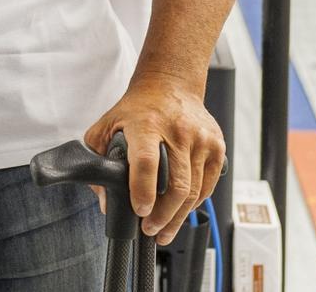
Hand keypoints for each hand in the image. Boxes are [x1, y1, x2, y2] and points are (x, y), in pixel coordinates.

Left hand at [81, 75, 225, 244]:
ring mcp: (201, 139)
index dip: (143, 190)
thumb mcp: (107, 126)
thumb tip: (106, 200)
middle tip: (151, 230)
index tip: (140, 211)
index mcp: (147, 124)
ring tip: (164, 229)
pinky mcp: (217, 146)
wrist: (171, 84)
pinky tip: (181, 211)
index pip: (147, 162)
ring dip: (178, 217)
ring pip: (194, 191)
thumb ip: (98, 160)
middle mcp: (178, 131)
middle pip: (176, 184)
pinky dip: (195, 203)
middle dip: (163, 216)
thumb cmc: (137, 108)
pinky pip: (208, 185)